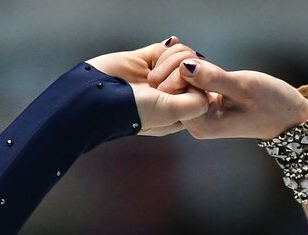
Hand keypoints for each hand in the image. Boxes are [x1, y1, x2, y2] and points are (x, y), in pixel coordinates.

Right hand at [84, 37, 208, 135]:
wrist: (98, 95)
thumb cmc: (133, 111)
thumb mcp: (170, 114)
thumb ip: (196, 105)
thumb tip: (208, 91)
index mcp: (177, 114)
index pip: (203, 92)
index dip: (196, 86)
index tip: (180, 91)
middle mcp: (170, 95)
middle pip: (194, 70)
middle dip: (180, 73)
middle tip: (159, 86)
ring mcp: (160, 76)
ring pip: (182, 56)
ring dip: (169, 61)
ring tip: (151, 77)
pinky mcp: (148, 59)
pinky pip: (168, 46)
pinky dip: (166, 48)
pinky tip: (162, 51)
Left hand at [147, 52, 307, 140]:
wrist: (288, 116)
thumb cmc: (271, 104)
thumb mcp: (243, 87)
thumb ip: (212, 78)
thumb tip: (184, 67)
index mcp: (201, 125)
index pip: (174, 94)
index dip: (177, 71)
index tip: (194, 57)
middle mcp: (196, 124)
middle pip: (171, 91)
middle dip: (177, 66)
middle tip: (192, 51)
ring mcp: (200, 115)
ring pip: (179, 85)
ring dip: (185, 65)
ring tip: (199, 56)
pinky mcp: (206, 106)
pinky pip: (190, 84)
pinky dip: (193, 69)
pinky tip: (200, 60)